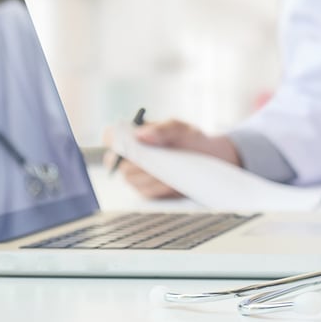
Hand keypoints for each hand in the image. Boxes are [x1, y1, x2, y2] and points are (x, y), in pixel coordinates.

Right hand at [102, 119, 239, 198]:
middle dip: (135, 163)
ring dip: (148, 177)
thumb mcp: (181, 129)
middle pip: (118, 163)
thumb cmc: (190, 138)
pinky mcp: (149, 190)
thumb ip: (162, 129)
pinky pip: (146, 192)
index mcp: (132, 136)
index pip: (111, 136)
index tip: (125, 143)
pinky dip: (158, 188)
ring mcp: (138, 175)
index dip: (113, 140)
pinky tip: (171, 184)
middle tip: (152, 162)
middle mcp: (130, 157)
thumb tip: (141, 135)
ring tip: (168, 173)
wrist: (210, 156)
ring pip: (131, 179)